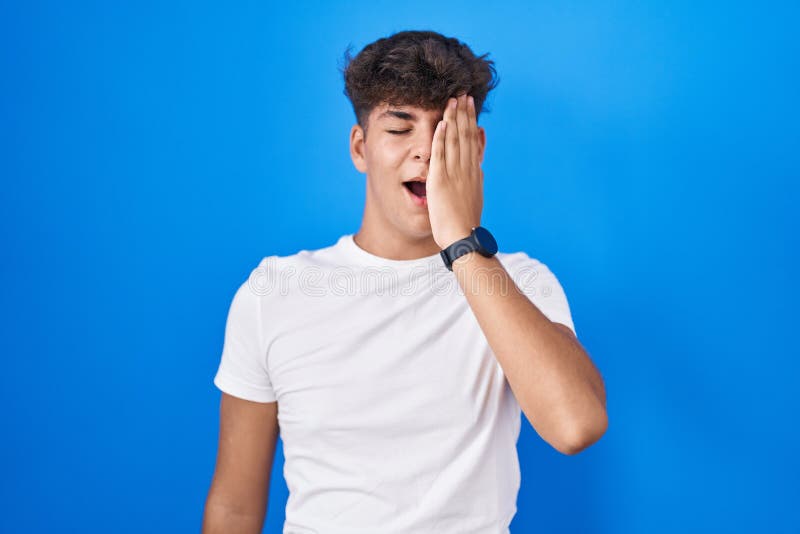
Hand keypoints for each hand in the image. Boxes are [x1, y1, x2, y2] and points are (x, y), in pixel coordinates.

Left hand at [427, 93, 484, 249]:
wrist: (464, 238)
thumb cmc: (466, 224)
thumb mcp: (475, 196)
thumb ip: (475, 179)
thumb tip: (479, 167)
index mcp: (474, 172)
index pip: (472, 141)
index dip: (471, 122)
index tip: (470, 107)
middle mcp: (466, 169)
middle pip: (465, 136)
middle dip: (464, 114)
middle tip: (463, 94)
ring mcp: (454, 174)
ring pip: (454, 141)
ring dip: (453, 119)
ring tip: (452, 100)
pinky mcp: (440, 181)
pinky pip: (440, 155)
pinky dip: (441, 138)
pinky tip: (440, 122)